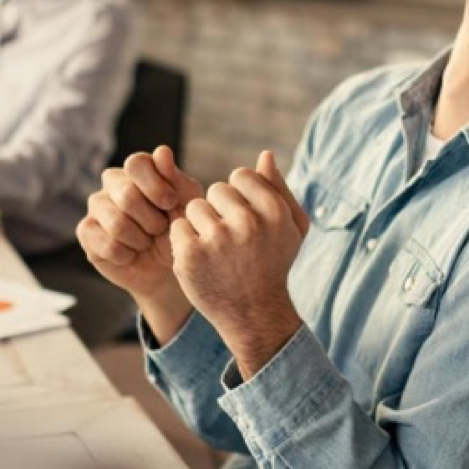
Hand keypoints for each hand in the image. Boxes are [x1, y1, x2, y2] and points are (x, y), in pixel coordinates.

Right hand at [77, 145, 203, 305]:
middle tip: (160, 229)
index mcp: (137, 170)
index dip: (156, 187)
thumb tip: (162, 151)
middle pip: (127, 196)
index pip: (136, 164)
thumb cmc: (178, 229)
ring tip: (146, 242)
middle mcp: (112, 183)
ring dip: (140, 240)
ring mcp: (96, 206)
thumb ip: (177, 179)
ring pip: (116, 223)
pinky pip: (106, 245)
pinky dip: (126, 255)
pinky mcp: (86, 231)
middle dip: (153, 221)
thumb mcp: (187, 204)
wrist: (168, 267)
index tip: (171, 203)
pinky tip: (131, 255)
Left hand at [170, 150, 309, 375]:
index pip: (241, 176)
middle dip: (220, 211)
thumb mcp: (290, 228)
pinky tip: (202, 260)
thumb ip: (278, 189)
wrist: (255, 314)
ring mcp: (217, 239)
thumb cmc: (273, 265)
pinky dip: (185, 242)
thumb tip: (264, 154)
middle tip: (231, 240)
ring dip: (201, 226)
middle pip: (216, 190)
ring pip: (195, 207)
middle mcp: (248, 222)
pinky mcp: (191, 255)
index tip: (245, 221)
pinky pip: (178, 228)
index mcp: (274, 211)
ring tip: (216, 251)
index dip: (240, 197)